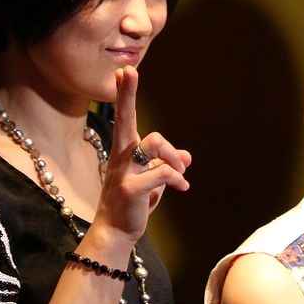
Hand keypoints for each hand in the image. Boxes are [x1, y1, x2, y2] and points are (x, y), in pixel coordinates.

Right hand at [93, 66, 190, 241]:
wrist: (116, 232)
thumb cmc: (134, 204)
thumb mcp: (153, 182)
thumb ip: (167, 166)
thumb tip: (187, 157)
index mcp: (125, 151)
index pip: (124, 116)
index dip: (125, 94)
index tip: (123, 71)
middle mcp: (121, 156)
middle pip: (126, 118)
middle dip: (127, 94)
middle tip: (128, 71)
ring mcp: (124, 171)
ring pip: (153, 142)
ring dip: (173, 155)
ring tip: (179, 174)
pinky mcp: (131, 188)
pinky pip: (162, 172)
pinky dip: (177, 179)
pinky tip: (183, 188)